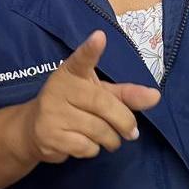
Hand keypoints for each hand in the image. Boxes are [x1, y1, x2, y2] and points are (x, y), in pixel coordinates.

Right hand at [14, 31, 161, 162]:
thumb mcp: (98, 94)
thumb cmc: (73, 106)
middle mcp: (59, 88)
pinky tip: (83, 144)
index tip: (100, 37)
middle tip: (131, 132)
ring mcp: (52, 112)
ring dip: (111, 140)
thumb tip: (155, 96)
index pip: (81, 59)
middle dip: (124, 122)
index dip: (91, 49)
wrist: (33, 129)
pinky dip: (93, 150)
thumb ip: (125, 94)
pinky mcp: (49, 135)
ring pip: (98, 130)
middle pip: (104, 104)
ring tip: (107, 139)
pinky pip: (86, 147)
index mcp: (72, 72)